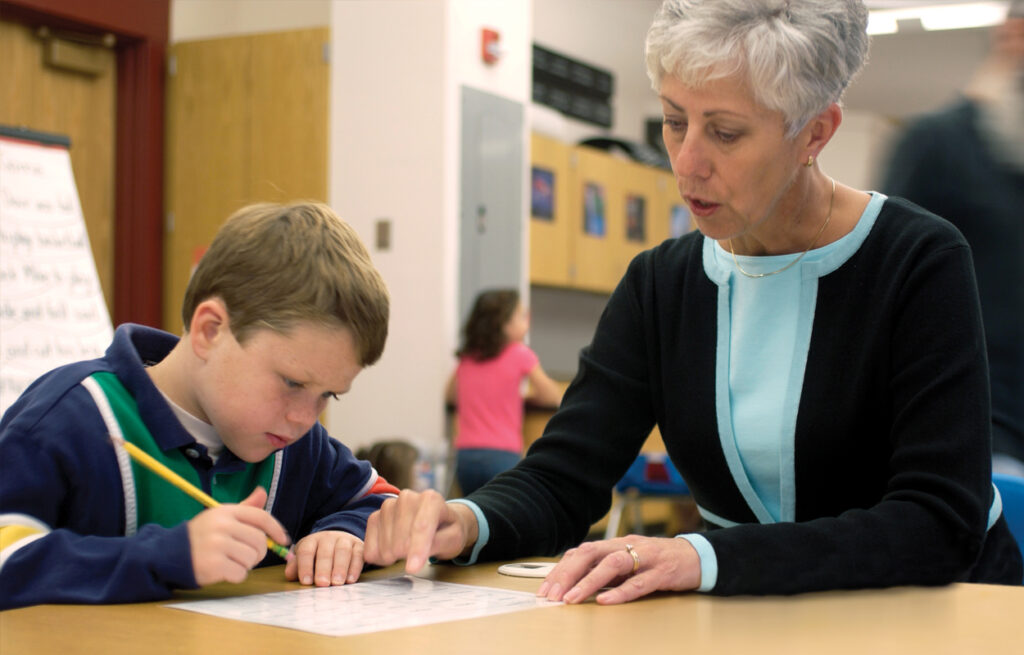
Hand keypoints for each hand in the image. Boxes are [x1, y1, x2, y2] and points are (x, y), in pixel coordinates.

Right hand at [187, 487, 290, 585]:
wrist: (171, 554)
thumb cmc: (202, 535)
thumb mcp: (221, 517)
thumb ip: (244, 508)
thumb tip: (262, 492)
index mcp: (226, 511)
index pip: (261, 517)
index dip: (276, 529)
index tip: (283, 539)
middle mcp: (222, 526)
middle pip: (259, 541)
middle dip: (258, 552)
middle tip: (246, 555)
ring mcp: (217, 545)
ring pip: (251, 558)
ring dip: (246, 564)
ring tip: (231, 561)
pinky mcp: (214, 565)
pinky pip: (240, 573)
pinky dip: (237, 575)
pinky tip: (224, 571)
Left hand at [284, 530, 363, 585]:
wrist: (339, 541)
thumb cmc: (318, 555)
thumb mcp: (305, 558)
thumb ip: (297, 566)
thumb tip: (289, 575)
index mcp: (312, 541)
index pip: (306, 551)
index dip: (305, 566)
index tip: (305, 582)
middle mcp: (328, 538)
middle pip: (325, 552)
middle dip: (323, 568)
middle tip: (322, 584)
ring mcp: (345, 540)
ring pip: (343, 551)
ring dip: (340, 568)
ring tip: (337, 583)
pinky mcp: (359, 546)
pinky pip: (358, 555)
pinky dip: (355, 568)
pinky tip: (351, 580)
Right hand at [363, 489, 477, 573]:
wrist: (437, 521)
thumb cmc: (446, 531)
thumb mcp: (453, 539)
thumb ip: (438, 544)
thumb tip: (415, 557)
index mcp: (431, 499)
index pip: (421, 527)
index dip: (417, 549)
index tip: (412, 569)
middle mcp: (407, 498)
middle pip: (401, 542)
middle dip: (408, 556)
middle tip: (419, 555)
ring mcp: (388, 506)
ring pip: (385, 547)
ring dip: (396, 558)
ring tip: (408, 551)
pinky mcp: (374, 517)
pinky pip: (370, 548)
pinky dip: (380, 558)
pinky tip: (393, 553)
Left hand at [537, 535, 700, 604]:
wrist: (696, 557)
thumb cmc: (656, 562)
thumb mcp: (627, 563)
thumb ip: (604, 569)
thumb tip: (573, 583)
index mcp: (614, 544)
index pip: (581, 552)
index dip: (560, 569)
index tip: (544, 589)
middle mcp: (626, 546)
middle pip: (590, 553)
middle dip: (567, 574)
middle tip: (551, 596)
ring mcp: (645, 558)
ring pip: (612, 565)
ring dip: (588, 582)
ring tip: (571, 599)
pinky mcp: (662, 572)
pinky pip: (639, 582)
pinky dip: (621, 592)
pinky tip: (606, 601)